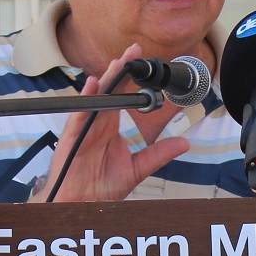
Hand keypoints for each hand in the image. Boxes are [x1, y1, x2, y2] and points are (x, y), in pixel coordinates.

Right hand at [34, 45, 190, 202]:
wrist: (83, 204)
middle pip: (109, 90)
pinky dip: (86, 99)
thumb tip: (183, 143)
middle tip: (133, 51)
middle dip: (120, 69)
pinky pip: (79, 114)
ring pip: (95, 98)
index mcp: (110, 126)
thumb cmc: (102, 186)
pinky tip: (93, 85)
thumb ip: (159, 154)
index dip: (130, 78)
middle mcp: (97, 123)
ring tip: (118, 63)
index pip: (121, 95)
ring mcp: (84, 127)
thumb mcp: (137, 168)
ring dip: (106, 80)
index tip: (143, 61)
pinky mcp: (72, 137)